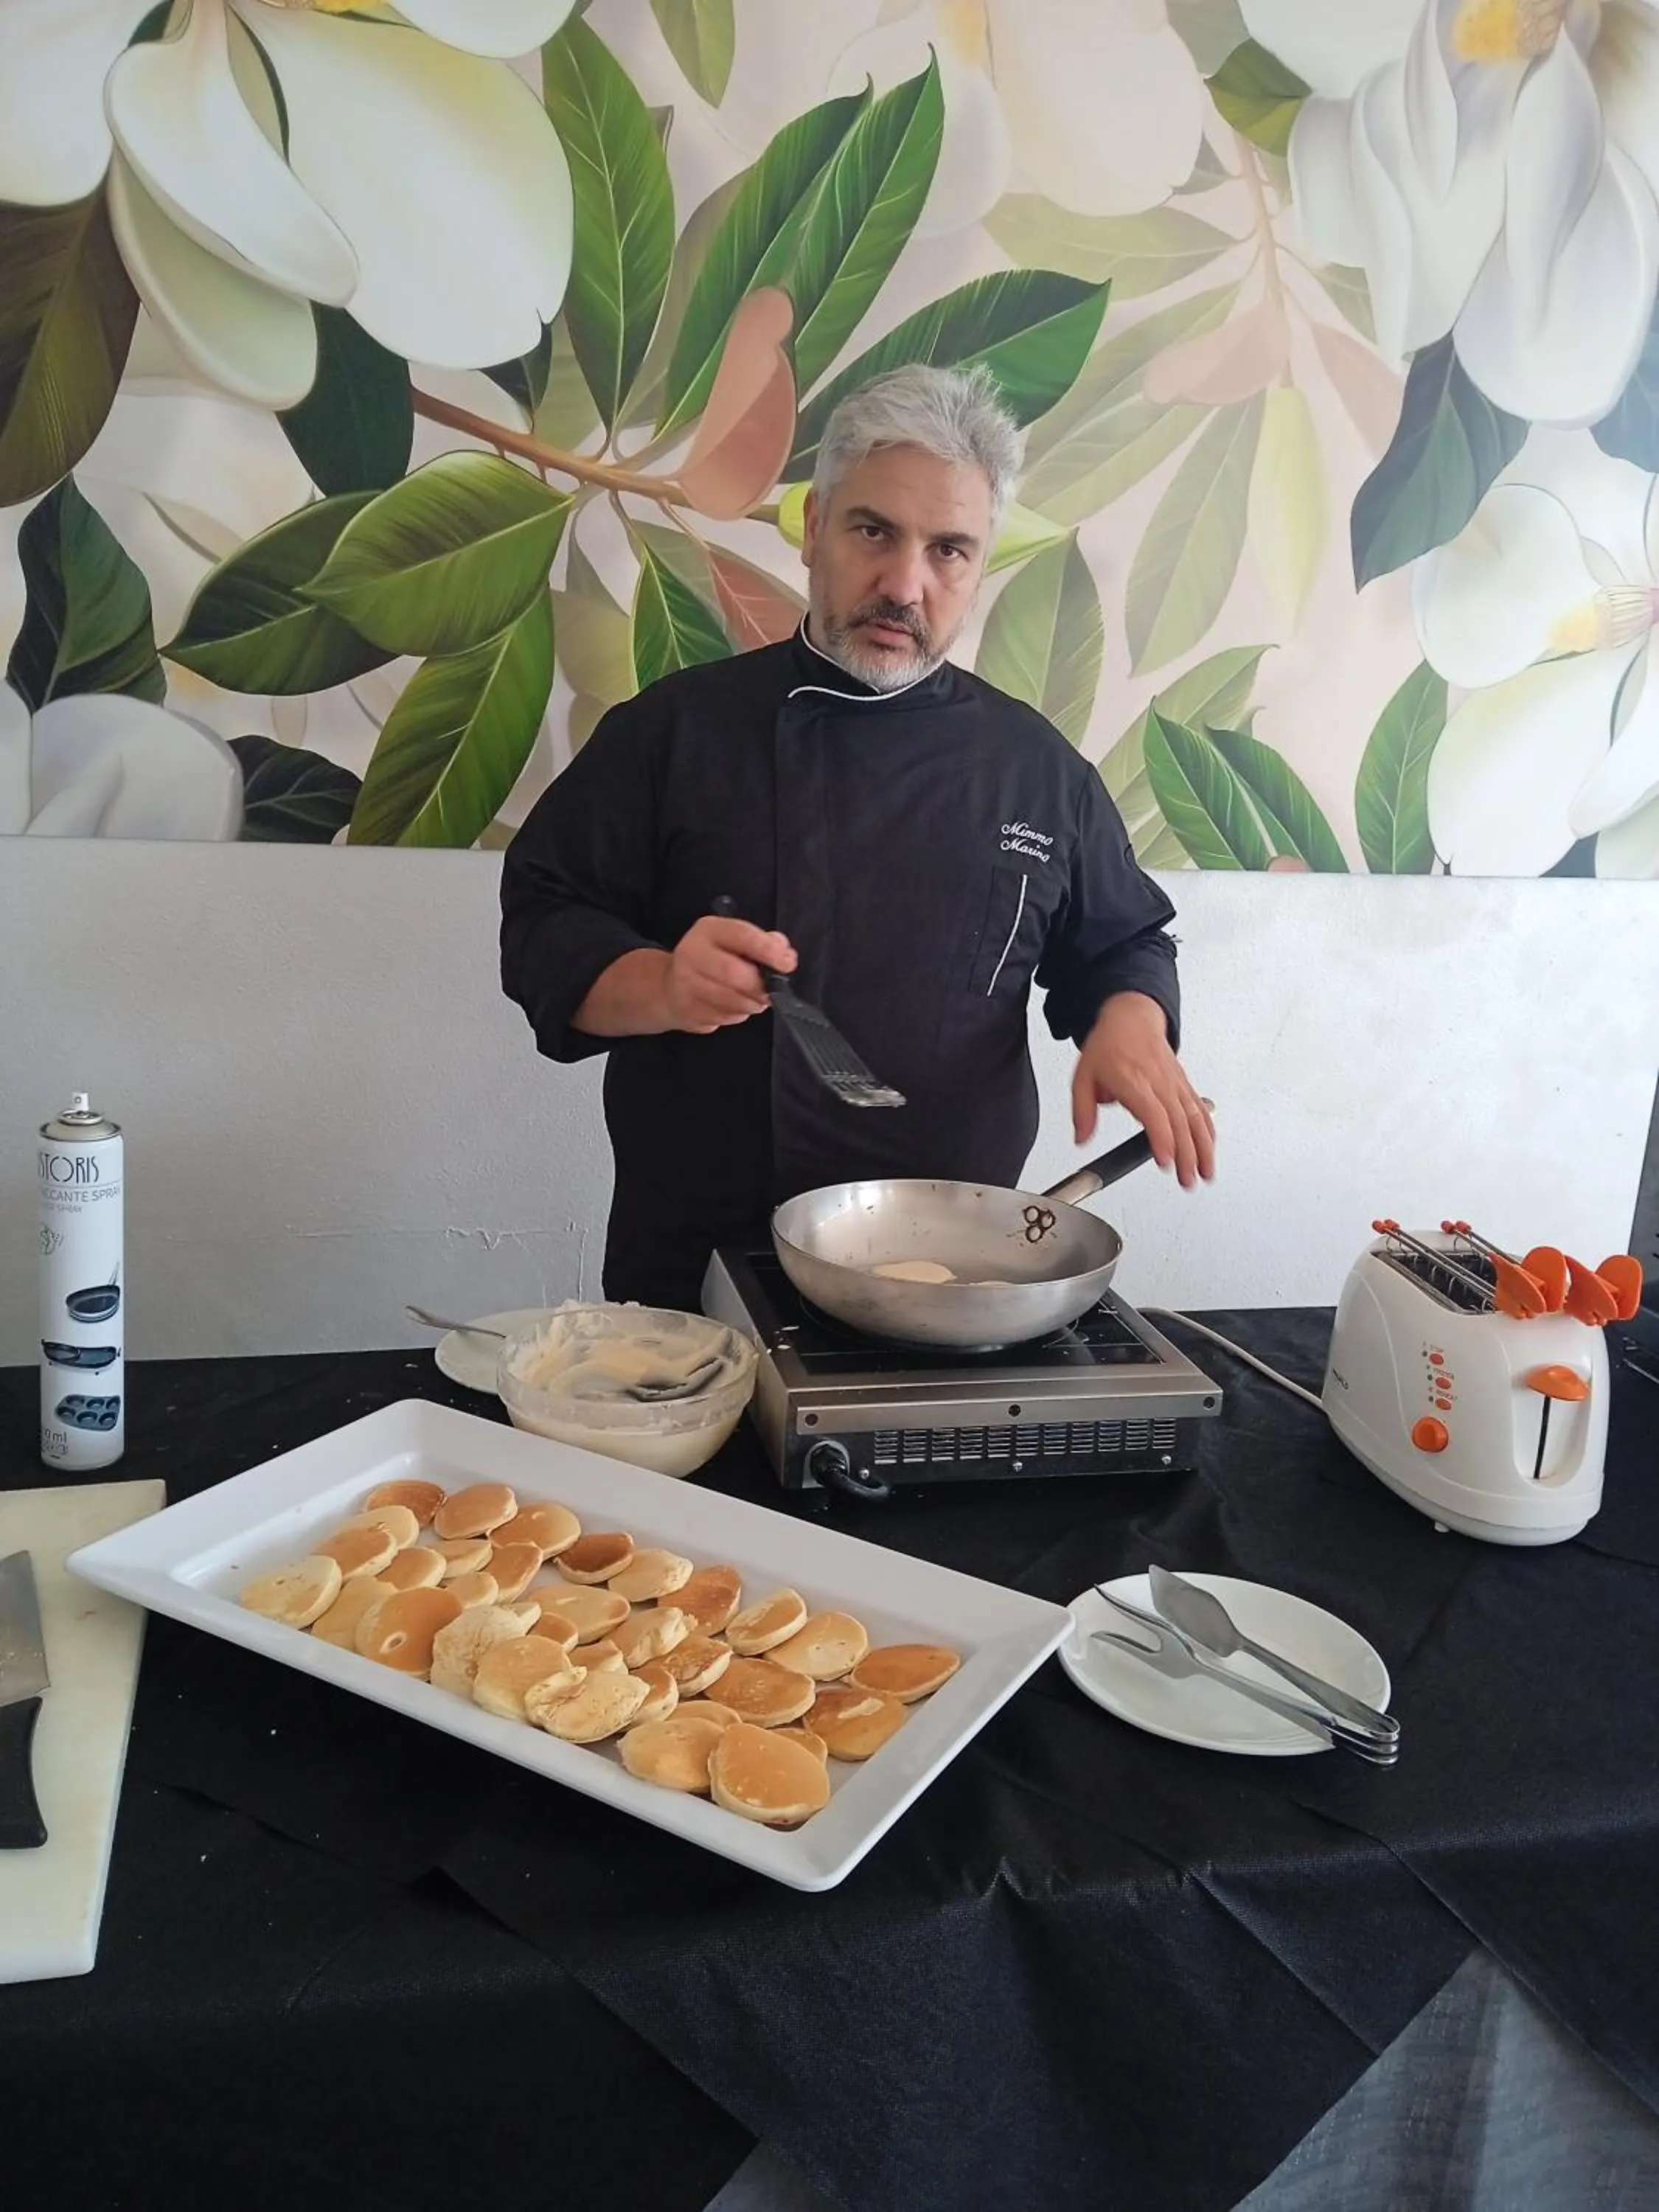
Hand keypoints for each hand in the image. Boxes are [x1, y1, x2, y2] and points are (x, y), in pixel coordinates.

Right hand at [665, 914, 795, 1033]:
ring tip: (755, 1000)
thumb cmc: (714, 960)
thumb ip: (765, 944)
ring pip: (729, 1000)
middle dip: (759, 987)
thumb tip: (786, 956)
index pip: (741, 935)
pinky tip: (735, 1007)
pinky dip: (737, 1015)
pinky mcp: (687, 1010)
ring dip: (751, 1004)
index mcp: (709, 930)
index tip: (787, 964)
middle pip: (732, 973)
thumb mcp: (736, 942)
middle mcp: (692, 953)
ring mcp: (685, 984)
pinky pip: (722, 1018)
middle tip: (772, 992)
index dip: (767, 950)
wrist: (672, 986)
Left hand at [1072, 992, 1214, 1189]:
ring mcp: (1175, 1083)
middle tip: (1186, 1179)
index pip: (1153, 1113)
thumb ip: (1082, 1110)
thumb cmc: (1109, 1045)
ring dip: (1203, 1147)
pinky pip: (1200, 1109)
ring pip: (1195, 1117)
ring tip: (1205, 1172)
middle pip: (1179, 1122)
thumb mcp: (1083, 1076)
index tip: (1166, 1161)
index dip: (1162, 1139)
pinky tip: (1210, 1149)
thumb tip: (1081, 1138)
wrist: (1132, 1017)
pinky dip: (1207, 1131)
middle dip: (1187, 1155)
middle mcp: (1158, 1082)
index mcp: (1133, 1080)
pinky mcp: (1184, 1085)